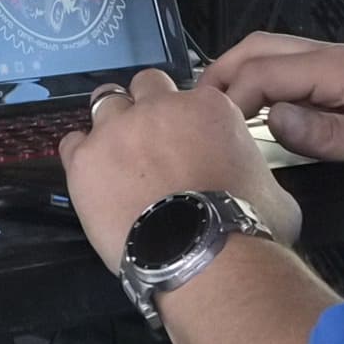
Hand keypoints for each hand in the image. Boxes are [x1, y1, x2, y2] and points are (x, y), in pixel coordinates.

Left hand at [57, 67, 301, 271]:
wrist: (207, 257)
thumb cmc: (247, 228)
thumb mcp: (271, 188)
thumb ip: (249, 168)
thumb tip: (250, 181)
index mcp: (208, 108)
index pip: (190, 94)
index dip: (186, 119)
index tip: (185, 140)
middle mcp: (160, 108)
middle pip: (144, 86)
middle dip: (146, 107)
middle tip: (149, 142)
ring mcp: (119, 131)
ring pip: (105, 104)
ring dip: (112, 125)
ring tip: (117, 157)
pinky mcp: (86, 161)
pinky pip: (72, 144)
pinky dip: (82, 156)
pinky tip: (92, 178)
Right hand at [204, 32, 343, 165]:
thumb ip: (323, 133)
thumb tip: (276, 120)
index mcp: (337, 67)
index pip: (263, 71)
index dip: (231, 97)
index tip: (214, 127)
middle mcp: (332, 56)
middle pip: (258, 46)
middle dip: (222, 72)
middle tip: (197, 107)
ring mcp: (334, 62)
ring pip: (269, 52)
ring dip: (237, 73)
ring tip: (215, 107)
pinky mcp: (337, 75)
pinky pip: (286, 68)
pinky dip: (258, 81)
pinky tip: (252, 108)